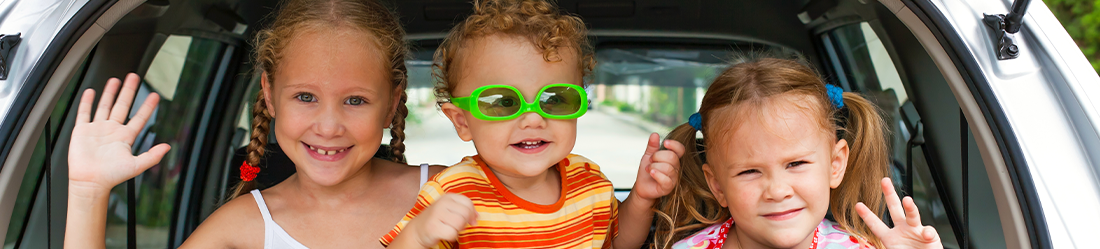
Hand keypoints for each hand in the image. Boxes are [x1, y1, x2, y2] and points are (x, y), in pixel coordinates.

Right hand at [67, 73, 169, 192]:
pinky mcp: (82, 131)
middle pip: (122, 106)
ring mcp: (97, 129)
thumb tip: (168, 147)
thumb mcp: (136, 166)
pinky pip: (84, 113)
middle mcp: (112, 130)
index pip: (139, 117)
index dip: (147, 106)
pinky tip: (91, 92)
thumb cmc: (111, 177)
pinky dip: (87, 102)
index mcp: (125, 137)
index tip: (155, 95)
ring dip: (110, 93)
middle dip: (128, 91)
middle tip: (134, 77)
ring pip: (105, 106)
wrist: (90, 182)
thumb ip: (152, 156)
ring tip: (115, 80)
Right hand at [401, 193, 477, 247]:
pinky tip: (444, 233)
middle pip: (465, 213)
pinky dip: (451, 236)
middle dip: (464, 222)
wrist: (417, 230)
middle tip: (457, 226)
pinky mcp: (433, 227)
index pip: (467, 202)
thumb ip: (464, 209)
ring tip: (449, 228)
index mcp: (447, 197)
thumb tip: (477, 216)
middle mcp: (442, 203)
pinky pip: (452, 234)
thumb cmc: (436, 219)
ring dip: (457, 229)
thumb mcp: (449, 209)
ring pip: (460, 223)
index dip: (472, 213)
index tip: (471, 220)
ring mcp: (436, 214)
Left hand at [631, 133, 685, 200]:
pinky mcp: (668, 187)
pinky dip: (657, 174)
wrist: (642, 186)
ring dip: (654, 166)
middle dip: (657, 156)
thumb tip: (655, 134)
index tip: (665, 142)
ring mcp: (673, 178)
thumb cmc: (647, 170)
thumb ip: (652, 146)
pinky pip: (666, 179)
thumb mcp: (648, 156)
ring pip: (668, 168)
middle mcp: (676, 168)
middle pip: (672, 157)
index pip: (680, 149)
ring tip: (648, 169)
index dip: (674, 145)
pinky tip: (651, 173)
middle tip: (650, 160)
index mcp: (673, 158)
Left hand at [856, 177, 942, 248]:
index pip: (876, 225)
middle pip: (894, 209)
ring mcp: (916, 231)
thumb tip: (869, 248)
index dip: (867, 215)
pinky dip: (928, 233)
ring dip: (910, 207)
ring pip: (913, 215)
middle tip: (884, 180)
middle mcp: (902, 230)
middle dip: (889, 194)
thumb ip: (884, 247)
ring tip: (907, 200)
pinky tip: (926, 236)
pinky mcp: (930, 236)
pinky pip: (928, 232)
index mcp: (890, 237)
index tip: (858, 205)